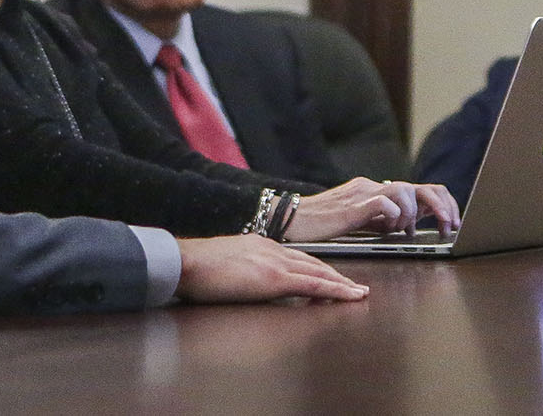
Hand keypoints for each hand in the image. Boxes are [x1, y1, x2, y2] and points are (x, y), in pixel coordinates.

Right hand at [176, 234, 367, 302]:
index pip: (296, 258)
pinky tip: (348, 296)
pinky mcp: (274, 278)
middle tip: (354, 286)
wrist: (184, 261)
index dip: (316, 268)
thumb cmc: (195, 268)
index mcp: (260, 246)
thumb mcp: (225, 263)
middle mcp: (273, 250)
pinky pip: (313, 284)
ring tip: (358, 293)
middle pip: (314, 263)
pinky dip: (335, 290)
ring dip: (341, 283)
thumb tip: (245, 280)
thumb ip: (242, 269)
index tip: (329, 276)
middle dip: (336, 275)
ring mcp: (275, 262)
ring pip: (319, 272)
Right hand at [284, 177, 463, 240]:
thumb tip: (407, 225)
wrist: (294, 219)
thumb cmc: (324, 223)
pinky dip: (395, 215)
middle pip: (423, 187)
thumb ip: (384, 219)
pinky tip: (391, 227)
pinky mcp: (355, 203)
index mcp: (380, 191)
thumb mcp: (363, 221)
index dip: (443, 205)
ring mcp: (366, 192)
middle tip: (449, 227)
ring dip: (414, 213)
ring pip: (406, 191)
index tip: (452, 223)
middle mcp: (376, 186)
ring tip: (406, 230)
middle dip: (442, 208)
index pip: (422, 189)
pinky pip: (384, 201)